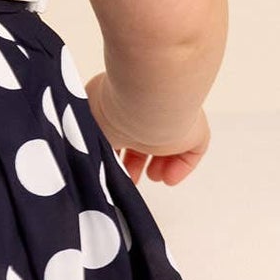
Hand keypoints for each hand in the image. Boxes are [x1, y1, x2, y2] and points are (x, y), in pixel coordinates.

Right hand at [84, 74, 210, 185]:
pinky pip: (192, 150)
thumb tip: (85, 151)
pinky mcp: (194, 129)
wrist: (147, 100)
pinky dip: (180, 167)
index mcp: (119, 102)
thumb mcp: (85, 124)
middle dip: (135, 161)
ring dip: (158, 164)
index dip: (114, 150)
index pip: (119, 128)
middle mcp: (147, 107)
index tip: (108, 167)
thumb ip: (86, 139)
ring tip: (151, 177)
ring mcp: (172, 116)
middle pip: (143, 137)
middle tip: (128, 178)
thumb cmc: (111, 106)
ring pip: (168, 143)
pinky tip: (168, 178)